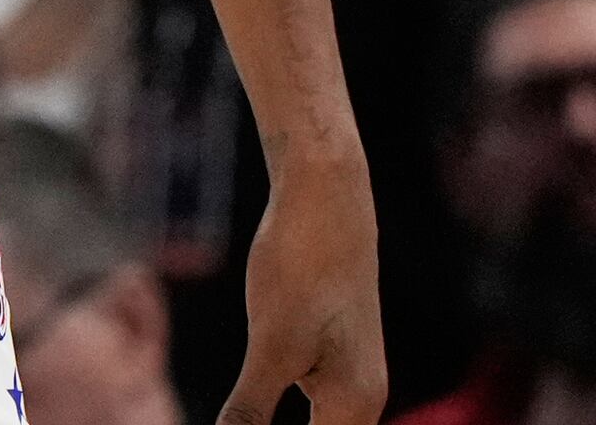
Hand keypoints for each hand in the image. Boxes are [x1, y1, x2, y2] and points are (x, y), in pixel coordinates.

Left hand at [223, 150, 386, 424]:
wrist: (326, 194)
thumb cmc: (301, 265)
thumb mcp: (270, 346)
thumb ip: (249, 411)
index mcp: (354, 406)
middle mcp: (362, 399)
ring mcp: (350, 378)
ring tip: (233, 424)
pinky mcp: (332, 356)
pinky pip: (309, 413)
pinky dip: (277, 424)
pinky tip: (249, 420)